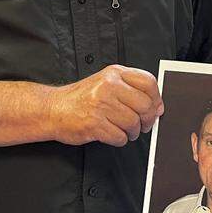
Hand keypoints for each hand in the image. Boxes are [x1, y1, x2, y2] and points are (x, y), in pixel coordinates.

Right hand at [48, 65, 162, 147]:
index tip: (156, 108)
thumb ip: (132, 90)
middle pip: (144, 105)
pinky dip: (120, 139)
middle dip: (147, 120)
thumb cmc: (81, 98)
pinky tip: (112, 134)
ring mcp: (100, 105)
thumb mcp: (106, 83)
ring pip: (133, 123)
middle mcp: (108, 86)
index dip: (157, 98)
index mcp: (114, 73)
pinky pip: (120, 136)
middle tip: (143, 125)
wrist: (53, 109)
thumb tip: (158, 106)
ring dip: (133, 132)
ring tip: (125, 130)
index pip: (148, 82)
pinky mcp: (94, 124)